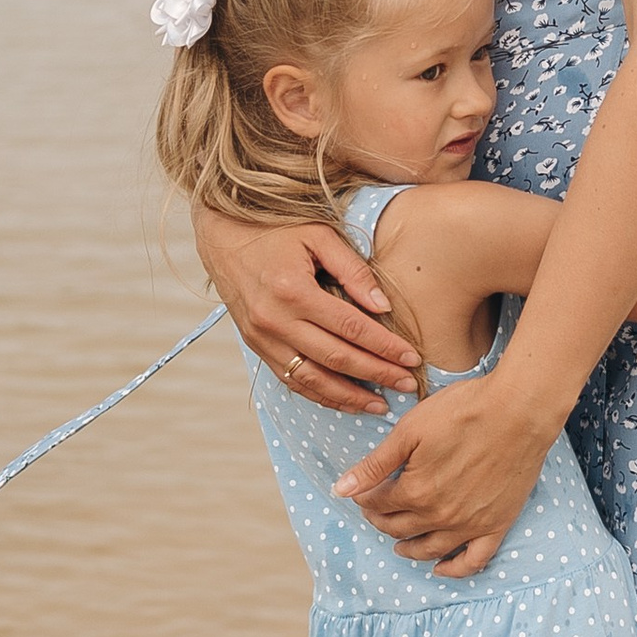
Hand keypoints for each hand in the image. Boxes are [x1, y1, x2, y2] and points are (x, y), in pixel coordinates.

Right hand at [196, 208, 417, 412]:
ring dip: (349, 397)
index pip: (351, 327)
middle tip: (408, 385)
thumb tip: (383, 305)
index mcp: (294, 290)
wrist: (223, 237)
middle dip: (377, 374)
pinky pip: (291, 380)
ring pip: (312, 379)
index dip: (385, 347)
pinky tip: (345, 401)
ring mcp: (262, 338)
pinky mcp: (256, 347)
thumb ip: (352, 268)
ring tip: (380, 406)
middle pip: (336, 358)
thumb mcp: (318, 234)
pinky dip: (320, 395)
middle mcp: (275, 320)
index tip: (413, 358)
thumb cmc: (276, 229)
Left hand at [333, 370, 555, 575]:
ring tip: (399, 543)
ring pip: (430, 548)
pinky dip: (454, 569)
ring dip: (409, 548)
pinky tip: (440, 567)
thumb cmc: (463, 412)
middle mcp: (440, 516)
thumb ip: (375, 464)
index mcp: (415, 492)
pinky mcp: (497, 525)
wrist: (518, 410)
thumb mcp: (410, 431)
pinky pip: (473, 561)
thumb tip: (341, 489)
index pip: (379, 504)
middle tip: (376, 511)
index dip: (366, 498)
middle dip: (381, 520)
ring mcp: (470, 525)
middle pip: (400, 528)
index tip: (363, 491)